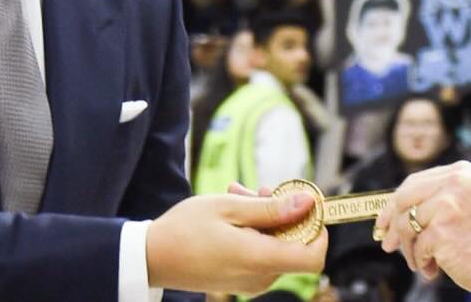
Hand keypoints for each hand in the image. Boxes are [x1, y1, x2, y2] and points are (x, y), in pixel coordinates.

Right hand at [145, 189, 325, 292]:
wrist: (153, 257)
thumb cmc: (187, 229)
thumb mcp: (230, 208)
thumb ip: (271, 208)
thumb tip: (308, 203)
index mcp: (260, 260)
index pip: (313, 257)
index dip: (318, 228)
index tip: (305, 203)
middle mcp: (259, 277)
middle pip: (293, 244)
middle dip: (282, 212)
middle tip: (257, 188)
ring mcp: (249, 281)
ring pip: (275, 245)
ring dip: (264, 217)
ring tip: (238, 194)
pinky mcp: (239, 279)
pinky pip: (260, 253)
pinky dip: (254, 230)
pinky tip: (233, 211)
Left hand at [376, 162, 470, 301]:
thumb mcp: (467, 205)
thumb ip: (437, 201)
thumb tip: (394, 216)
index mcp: (459, 172)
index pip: (413, 183)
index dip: (393, 203)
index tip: (382, 222)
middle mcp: (452, 182)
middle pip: (403, 199)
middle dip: (391, 224)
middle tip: (387, 245)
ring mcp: (446, 205)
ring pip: (406, 226)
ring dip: (409, 250)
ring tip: (423, 263)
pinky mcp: (443, 231)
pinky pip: (417, 248)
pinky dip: (421, 262)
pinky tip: (434, 270)